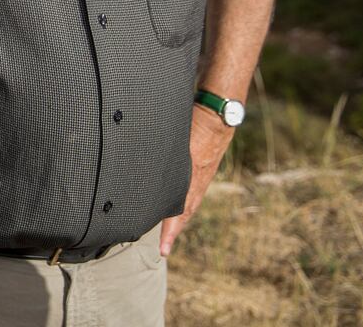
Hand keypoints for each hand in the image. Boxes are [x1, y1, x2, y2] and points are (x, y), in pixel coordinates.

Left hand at [159, 104, 234, 256]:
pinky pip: (192, 190)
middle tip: (164, 250)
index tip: (164, 250)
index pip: (180, 212)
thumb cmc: (195, 121)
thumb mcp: (176, 137)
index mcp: (191, 178)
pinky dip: (184, 201)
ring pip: (189, 202)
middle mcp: (197, 180)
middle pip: (185, 212)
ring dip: (178, 218)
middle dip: (174, 231)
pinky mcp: (202, 168)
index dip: (171, 231)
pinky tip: (177, 203)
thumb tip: (144, 169)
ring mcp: (201, 175)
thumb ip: (161, 152)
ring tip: (168, 233)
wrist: (218, 112)